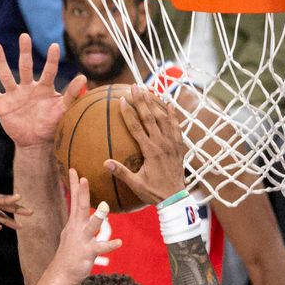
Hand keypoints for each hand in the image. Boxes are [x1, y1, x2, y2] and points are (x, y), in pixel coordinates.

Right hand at [0, 34, 85, 149]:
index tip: (54, 46)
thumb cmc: (50, 125)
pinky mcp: (1, 104)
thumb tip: (84, 77)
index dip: (51, 60)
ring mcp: (13, 94)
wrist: (35, 142)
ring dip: (0, 60)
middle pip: (25, 66)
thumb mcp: (62, 110)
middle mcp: (27, 87)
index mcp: (43, 87)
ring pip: (5, 74)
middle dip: (25, 52)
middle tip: (24, 36)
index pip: (48, 71)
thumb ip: (72, 94)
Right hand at [50, 170, 118, 283]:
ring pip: (92, 226)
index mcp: (74, 222)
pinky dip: (110, 244)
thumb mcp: (71, 233)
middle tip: (85, 178)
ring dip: (98, 217)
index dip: (74, 184)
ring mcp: (83, 240)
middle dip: (82, 193)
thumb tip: (80, 210)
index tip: (73, 169)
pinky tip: (119, 242)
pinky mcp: (88, 252)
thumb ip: (78, 220)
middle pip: (81, 207)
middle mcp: (77, 228)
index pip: (74, 199)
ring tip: (105, 206)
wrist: (62, 273)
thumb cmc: (69, 252)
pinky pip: (101, 247)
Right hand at [104, 87, 188, 206]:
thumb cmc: (153, 192)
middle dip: (142, 100)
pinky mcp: (179, 145)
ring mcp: (172, 143)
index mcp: (150, 151)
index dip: (129, 113)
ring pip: (163, 118)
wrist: (175, 198)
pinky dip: (172, 114)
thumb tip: (105, 163)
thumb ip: (122, 172)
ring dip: (155, 103)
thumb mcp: (136, 184)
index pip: (137, 127)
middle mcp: (162, 143)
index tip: (122, 100)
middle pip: (150, 117)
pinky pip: (176, 126)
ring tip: (149, 90)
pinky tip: (169, 104)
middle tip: (134, 87)